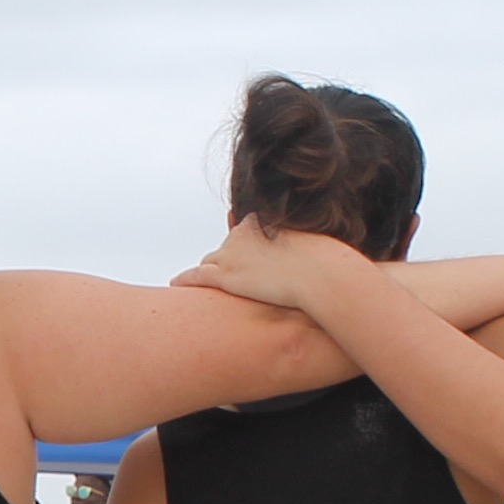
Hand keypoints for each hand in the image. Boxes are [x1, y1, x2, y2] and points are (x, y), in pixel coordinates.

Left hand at [170, 218, 366, 310]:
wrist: (322, 276)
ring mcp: (232, 254)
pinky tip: (176, 284)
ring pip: (210, 262)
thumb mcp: (317, 244)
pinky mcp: (226, 276)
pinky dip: (185, 280)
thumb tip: (324, 244)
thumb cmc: (328, 264)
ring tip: (194, 282)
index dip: (244, 247)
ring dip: (206, 271)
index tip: (247, 258)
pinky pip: (197, 276)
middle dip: (225, 261)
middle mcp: (242, 233)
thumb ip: (308, 243)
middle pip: (225, 247)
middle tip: (227, 275)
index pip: (244, 231)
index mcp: (263, 220)